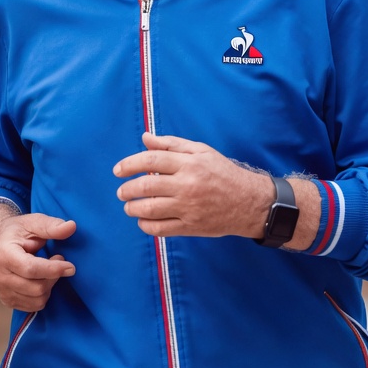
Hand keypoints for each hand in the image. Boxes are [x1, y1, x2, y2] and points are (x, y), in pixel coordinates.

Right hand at [0, 211, 76, 311]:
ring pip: (37, 300)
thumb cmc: (17, 232)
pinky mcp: (7, 300)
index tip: (70, 267)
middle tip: (57, 262)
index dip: (53, 270)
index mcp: (3, 255)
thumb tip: (71, 226)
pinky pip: (34, 306)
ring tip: (48, 271)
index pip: (31, 269)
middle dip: (53, 277)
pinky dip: (43, 295)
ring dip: (49, 286)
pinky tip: (41, 280)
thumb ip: (51, 226)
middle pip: (37, 288)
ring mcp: (2, 290)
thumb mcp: (32, 222)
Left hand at [113, 132, 271, 238]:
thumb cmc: (223, 173)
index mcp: (189, 163)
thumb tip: (144, 138)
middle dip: (126, 190)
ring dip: (132, 208)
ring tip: (129, 206)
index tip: (118, 171)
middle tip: (121, 192)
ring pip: (149, 209)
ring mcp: (189, 207)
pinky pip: (160, 229)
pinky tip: (143, 220)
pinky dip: (146, 226)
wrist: (250, 203)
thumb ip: (171, 144)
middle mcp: (187, 185)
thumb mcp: (201, 152)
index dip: (128, 164)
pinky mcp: (191, 226)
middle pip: (145, 187)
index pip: (149, 160)